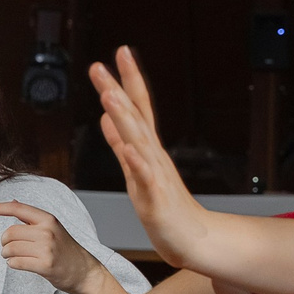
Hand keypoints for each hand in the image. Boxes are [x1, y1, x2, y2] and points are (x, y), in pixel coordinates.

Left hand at [0, 200, 105, 293]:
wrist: (84, 272)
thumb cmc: (66, 250)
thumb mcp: (53, 228)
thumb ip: (32, 217)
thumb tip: (12, 202)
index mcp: (48, 219)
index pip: (19, 209)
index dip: (0, 208)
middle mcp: (47, 231)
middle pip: (10, 232)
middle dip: (4, 242)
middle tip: (8, 247)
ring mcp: (46, 249)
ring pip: (10, 248)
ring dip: (7, 254)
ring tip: (13, 256)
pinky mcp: (45, 265)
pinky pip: (16, 262)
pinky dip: (12, 264)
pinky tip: (19, 263)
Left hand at [90, 48, 217, 268]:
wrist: (193, 240)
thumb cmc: (166, 208)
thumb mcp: (135, 171)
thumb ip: (120, 143)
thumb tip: (105, 118)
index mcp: (146, 149)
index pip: (137, 108)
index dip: (127, 80)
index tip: (119, 53)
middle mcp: (153, 156)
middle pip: (135, 117)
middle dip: (118, 90)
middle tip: (101, 66)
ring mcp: (155, 176)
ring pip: (138, 142)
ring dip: (125, 119)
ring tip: (110, 96)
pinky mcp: (156, 199)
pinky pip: (145, 179)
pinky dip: (137, 163)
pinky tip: (128, 150)